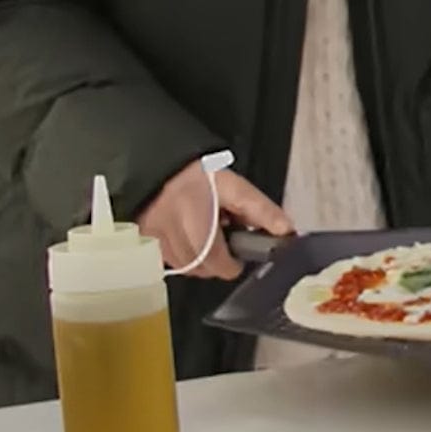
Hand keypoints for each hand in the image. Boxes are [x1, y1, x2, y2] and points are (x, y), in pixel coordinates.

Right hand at [138, 160, 292, 280]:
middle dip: (216, 259)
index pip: (220, 266)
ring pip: (185, 268)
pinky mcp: (145, 239)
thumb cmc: (201, 175)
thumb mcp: (235, 187)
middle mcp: (174, 237)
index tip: (237, 249)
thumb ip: (261, 211)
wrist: (160, 161)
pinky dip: (181, 252)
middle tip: (221, 235)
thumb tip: (286, 231)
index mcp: (200, 225)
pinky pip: (168, 259)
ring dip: (198, 258)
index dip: (233, 261)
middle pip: (202, 270)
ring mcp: (156, 240)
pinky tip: (185, 231)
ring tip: (202, 230)